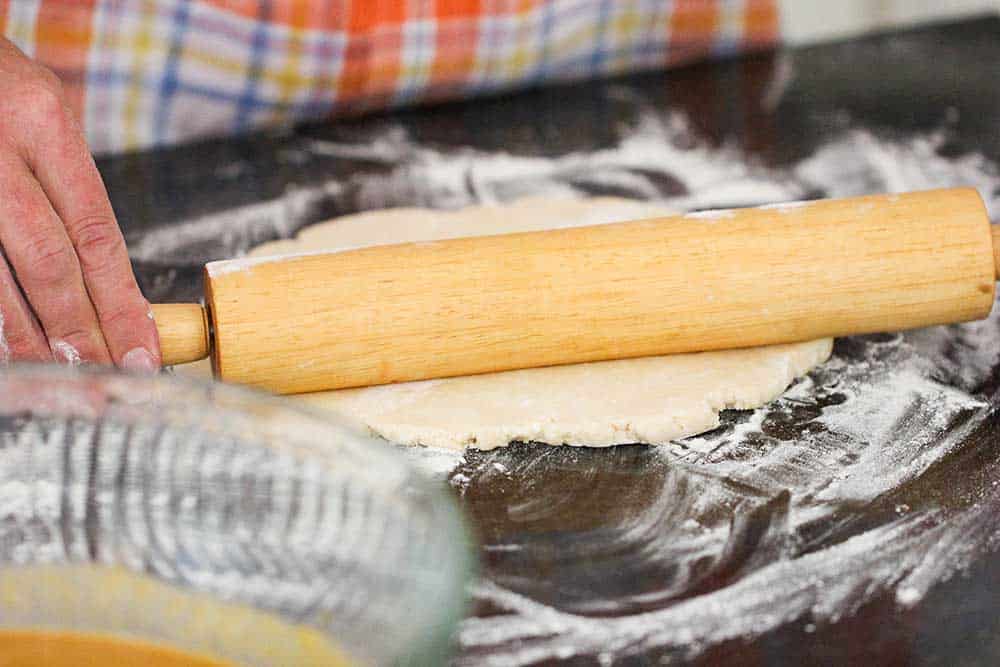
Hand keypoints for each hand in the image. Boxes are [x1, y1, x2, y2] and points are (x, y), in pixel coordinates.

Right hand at [0, 38, 158, 371]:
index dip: (123, 301)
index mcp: (45, 123)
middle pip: (48, 261)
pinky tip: (11, 346)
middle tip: (107, 375)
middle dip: (80, 329)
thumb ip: (71, 191)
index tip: (143, 349)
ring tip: (62, 375)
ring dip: (29, 336)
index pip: (96, 232)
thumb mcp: (45, 117)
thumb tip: (109, 283)